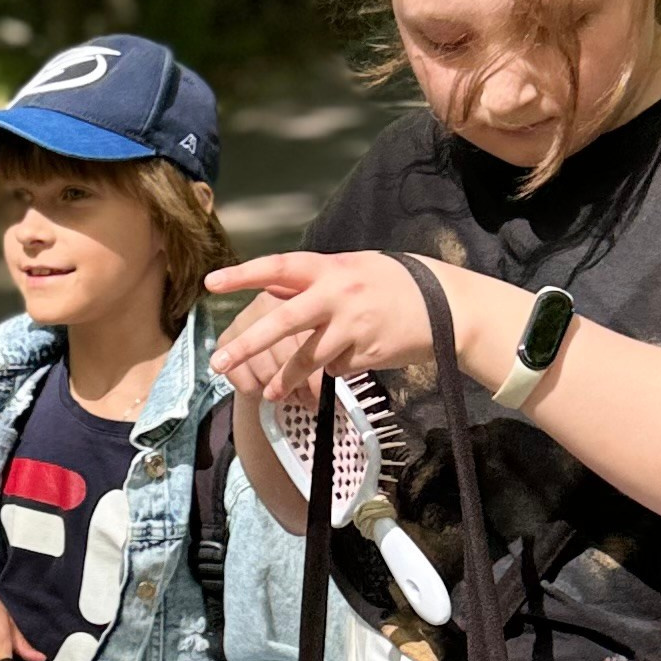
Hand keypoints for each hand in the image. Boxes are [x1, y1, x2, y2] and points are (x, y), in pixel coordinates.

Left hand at [205, 250, 463, 399]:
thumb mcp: (355, 269)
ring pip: (306, 357)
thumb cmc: (396, 284)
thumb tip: (274, 289)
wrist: (448, 307)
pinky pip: (336, 367)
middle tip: (218, 363)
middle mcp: (338, 293)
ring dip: (285, 379)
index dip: (243, 275)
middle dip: (248, 344)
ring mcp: (351, 325)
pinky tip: (352, 359)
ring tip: (269, 393)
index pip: (278, 267)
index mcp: (330, 267)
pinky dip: (334, 370)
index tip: (211, 285)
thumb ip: (316, 280)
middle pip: (283, 322)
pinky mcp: (365, 352)